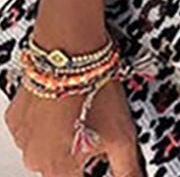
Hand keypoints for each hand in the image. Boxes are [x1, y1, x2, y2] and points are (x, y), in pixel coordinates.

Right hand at [4, 18, 143, 176]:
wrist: (70, 50)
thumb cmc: (93, 89)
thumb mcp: (122, 135)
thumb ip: (126, 169)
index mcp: (59, 170)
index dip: (91, 169)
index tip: (98, 155)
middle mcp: (35, 160)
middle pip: (62, 166)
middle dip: (79, 151)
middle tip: (96, 125)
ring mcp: (23, 138)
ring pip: (47, 146)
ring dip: (63, 134)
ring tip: (82, 109)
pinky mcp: (17, 117)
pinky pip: (33, 127)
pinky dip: (48, 119)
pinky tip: (66, 102)